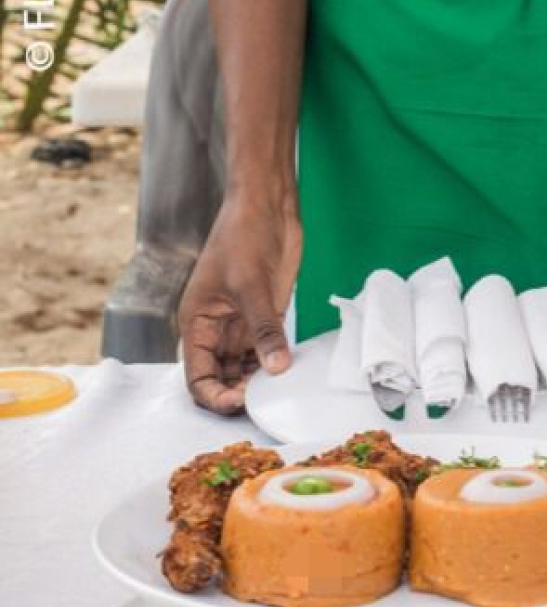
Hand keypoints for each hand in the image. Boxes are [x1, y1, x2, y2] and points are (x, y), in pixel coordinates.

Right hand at [179, 191, 302, 414]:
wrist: (268, 204)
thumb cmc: (243, 235)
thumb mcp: (251, 285)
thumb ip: (264, 329)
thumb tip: (276, 368)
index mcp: (196, 322)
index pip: (197, 376)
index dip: (214, 395)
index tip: (239, 402)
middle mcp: (215, 329)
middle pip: (220, 377)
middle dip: (238, 393)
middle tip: (265, 400)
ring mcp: (241, 324)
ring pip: (244, 368)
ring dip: (258, 382)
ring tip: (279, 390)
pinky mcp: (266, 316)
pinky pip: (267, 350)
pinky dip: (275, 363)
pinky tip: (290, 371)